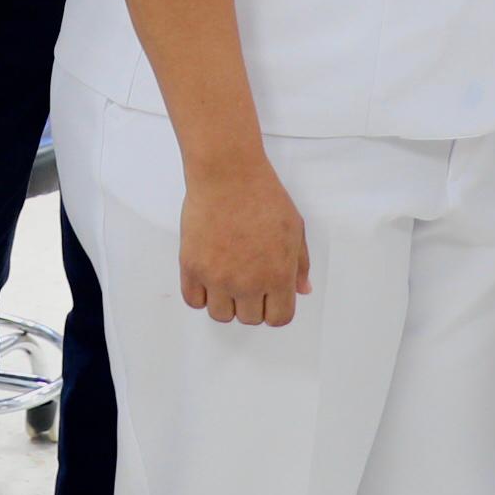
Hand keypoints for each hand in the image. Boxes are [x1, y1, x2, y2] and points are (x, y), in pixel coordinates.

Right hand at [179, 151, 310, 325]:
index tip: (269, 298)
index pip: (278, 319)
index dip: (274, 309)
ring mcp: (218, 277)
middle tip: (247, 279)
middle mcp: (248, 283)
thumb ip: (300, 265)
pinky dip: (201, 293)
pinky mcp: (192, 267)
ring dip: (225, 301)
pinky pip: (194, 300)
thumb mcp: (295, 229)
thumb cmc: (262, 195)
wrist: (228, 175)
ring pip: (221, 314)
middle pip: (249, 319)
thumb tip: (302, 290)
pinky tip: (208, 275)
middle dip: (251, 303)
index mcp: (278, 275)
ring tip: (226, 277)